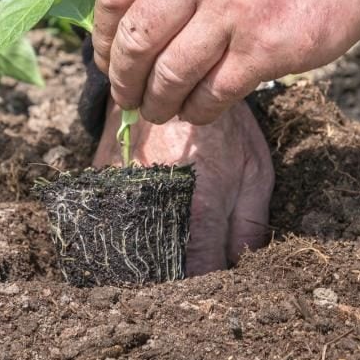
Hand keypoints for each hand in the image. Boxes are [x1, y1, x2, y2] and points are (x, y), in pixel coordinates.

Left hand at [92, 0, 359, 124]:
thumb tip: (117, 27)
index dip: (101, 36)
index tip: (106, 57)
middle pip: (135, 40)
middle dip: (122, 79)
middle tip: (125, 95)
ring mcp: (235, 8)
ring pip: (169, 74)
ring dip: (155, 103)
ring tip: (157, 110)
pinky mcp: (266, 48)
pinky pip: (211, 95)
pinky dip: (196, 111)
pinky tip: (195, 110)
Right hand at [96, 99, 273, 271]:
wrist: (176, 76)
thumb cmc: (224, 127)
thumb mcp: (255, 170)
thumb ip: (250, 222)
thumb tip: (242, 263)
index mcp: (202, 205)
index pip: (201, 271)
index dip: (208, 283)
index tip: (213, 281)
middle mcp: (159, 203)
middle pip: (160, 266)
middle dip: (174, 275)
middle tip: (188, 265)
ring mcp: (126, 190)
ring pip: (130, 244)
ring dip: (145, 253)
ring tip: (162, 246)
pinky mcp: (104, 177)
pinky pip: (108, 218)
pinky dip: (122, 227)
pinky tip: (138, 221)